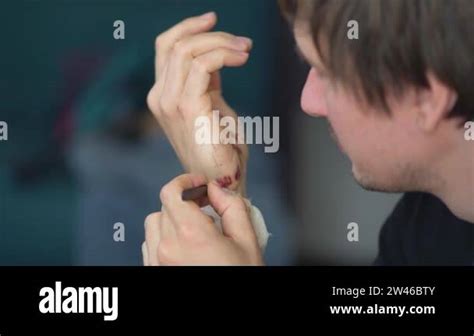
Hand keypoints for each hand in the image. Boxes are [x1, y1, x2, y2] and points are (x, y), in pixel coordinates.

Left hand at [142, 174, 263, 265]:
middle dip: (186, 202)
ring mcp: (157, 262)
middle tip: (207, 210)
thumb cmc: (241, 276)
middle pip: (165, 207)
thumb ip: (232, 206)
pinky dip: (164, 238)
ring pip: (154, 225)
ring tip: (194, 230)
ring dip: (171, 219)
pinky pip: (150, 244)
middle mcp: (167, 247)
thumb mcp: (247, 240)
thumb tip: (216, 189)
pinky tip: (184, 246)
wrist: (229, 317)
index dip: (185, 181)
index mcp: (191, 235)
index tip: (199, 184)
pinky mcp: (153, 272)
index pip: (172, 192)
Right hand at [147, 12, 250, 192]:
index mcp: (164, 95)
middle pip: (174, 44)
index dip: (188, 28)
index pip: (166, 48)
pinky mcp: (187, 108)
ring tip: (246, 49)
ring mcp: (169, 102)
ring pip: (187, 50)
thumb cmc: (221, 147)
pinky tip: (242, 58)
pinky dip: (224, 54)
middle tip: (242, 42)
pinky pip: (202, 64)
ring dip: (221, 42)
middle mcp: (160, 97)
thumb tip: (216, 54)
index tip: (214, 20)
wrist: (222, 181)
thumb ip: (207, 81)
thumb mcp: (212, 105)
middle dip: (210, 33)